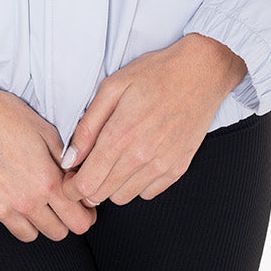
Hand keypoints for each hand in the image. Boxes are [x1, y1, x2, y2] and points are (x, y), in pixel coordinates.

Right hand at [0, 74, 96, 242]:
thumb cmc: (2, 114)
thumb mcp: (44, 130)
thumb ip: (65, 160)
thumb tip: (77, 178)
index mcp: (45, 181)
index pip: (78, 221)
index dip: (86, 215)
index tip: (84, 208)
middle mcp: (24, 201)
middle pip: (58, 233)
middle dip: (64, 220)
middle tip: (61, 203)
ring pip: (30, 235)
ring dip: (37, 221)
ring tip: (33, 198)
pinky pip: (2, 220)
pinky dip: (7, 210)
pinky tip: (4, 187)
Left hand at [60, 34, 246, 207]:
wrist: (200, 73)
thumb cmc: (155, 74)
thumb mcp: (113, 87)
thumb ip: (88, 125)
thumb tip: (70, 158)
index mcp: (120, 134)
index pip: (86, 184)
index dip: (71, 186)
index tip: (69, 177)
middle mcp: (141, 156)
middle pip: (101, 195)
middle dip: (87, 186)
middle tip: (88, 166)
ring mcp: (161, 165)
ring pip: (122, 197)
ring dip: (112, 185)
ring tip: (114, 160)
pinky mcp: (177, 169)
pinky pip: (147, 193)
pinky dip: (137, 183)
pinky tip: (137, 160)